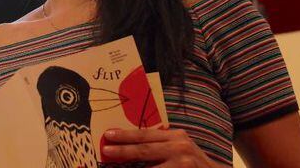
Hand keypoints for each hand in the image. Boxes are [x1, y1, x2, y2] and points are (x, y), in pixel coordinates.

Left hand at [101, 127, 221, 167]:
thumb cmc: (193, 162)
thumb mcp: (179, 147)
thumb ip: (161, 143)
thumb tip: (131, 141)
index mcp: (176, 137)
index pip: (146, 135)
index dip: (126, 135)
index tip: (109, 134)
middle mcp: (180, 148)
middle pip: (145, 150)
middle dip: (123, 150)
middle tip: (106, 149)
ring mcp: (183, 164)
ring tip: (113, 166)